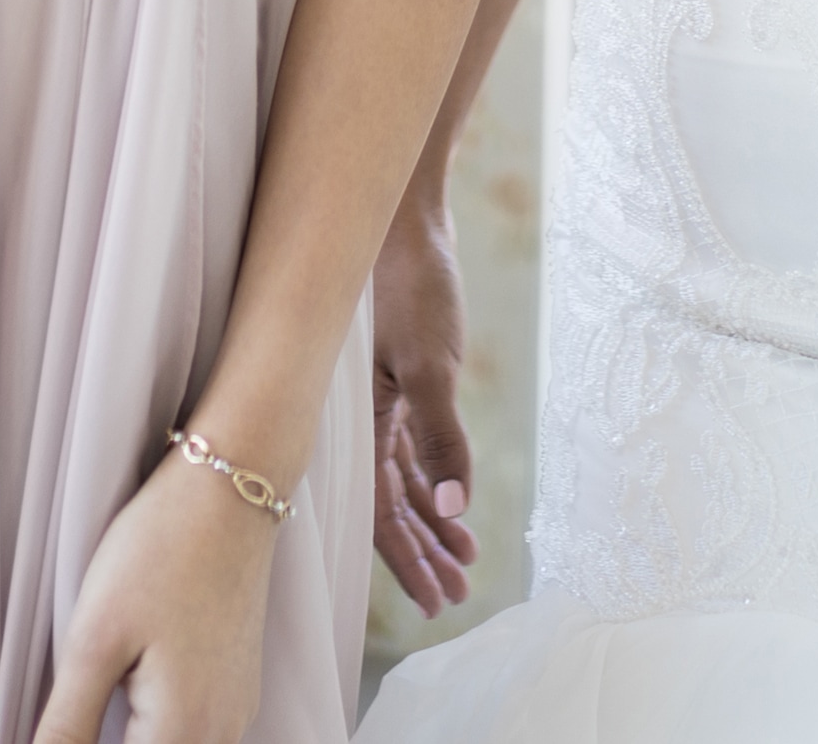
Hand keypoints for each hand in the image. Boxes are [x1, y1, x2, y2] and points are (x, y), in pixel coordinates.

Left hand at [33, 436, 284, 743]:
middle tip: (72, 708)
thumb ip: (67, 726)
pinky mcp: (237, 686)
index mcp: (185, 732)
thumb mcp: (95, 640)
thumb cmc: (163, 549)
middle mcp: (222, 733)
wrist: (233, 486)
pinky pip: (194, 733)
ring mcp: (236, 710)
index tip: (66, 721)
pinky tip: (128, 693)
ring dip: (128, 733)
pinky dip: (155, 727)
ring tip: (93, 702)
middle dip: (102, 736)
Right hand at [369, 198, 483, 613]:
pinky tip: (454, 503)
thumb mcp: (431, 364)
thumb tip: (456, 510)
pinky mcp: (394, 381)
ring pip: (400, 481)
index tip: (434, 601)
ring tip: (463, 560)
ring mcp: (375, 401)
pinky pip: (408, 449)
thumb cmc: (406, 284)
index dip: (405, 561)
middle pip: (387, 507)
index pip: (378, 514)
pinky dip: (431, 478)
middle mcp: (358, 420)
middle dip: (420, 553)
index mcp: (355, 423)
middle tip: (452, 596)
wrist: (397, 215)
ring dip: (430, 520)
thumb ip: (443, 438)